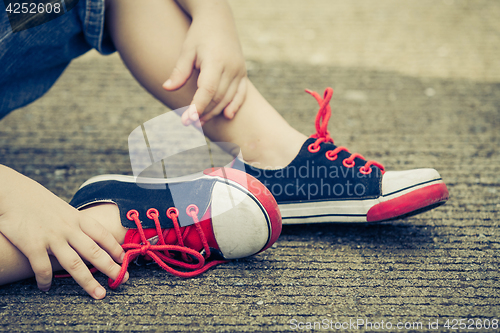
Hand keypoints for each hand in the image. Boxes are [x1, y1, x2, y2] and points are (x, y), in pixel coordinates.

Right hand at [0, 166, 126, 298]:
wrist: (12, 192)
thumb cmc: (37, 201)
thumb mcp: (63, 208)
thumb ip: (75, 223)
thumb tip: (87, 236)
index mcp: (78, 218)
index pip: (103, 235)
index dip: (115, 248)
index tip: (124, 260)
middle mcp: (68, 228)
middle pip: (94, 252)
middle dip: (111, 268)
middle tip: (121, 279)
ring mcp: (52, 237)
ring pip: (75, 264)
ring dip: (88, 282)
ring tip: (99, 294)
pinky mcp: (32, 244)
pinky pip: (43, 268)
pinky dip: (46, 280)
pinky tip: (46, 287)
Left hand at [162, 0, 246, 125]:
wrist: (218, 19)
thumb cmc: (199, 35)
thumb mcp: (186, 50)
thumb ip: (179, 71)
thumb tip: (167, 88)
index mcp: (215, 60)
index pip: (207, 90)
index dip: (197, 107)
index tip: (187, 120)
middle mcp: (231, 67)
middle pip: (217, 97)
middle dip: (203, 112)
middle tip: (189, 123)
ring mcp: (239, 70)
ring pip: (228, 98)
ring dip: (215, 112)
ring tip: (201, 121)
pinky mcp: (243, 73)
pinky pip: (241, 94)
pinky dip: (234, 106)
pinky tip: (226, 116)